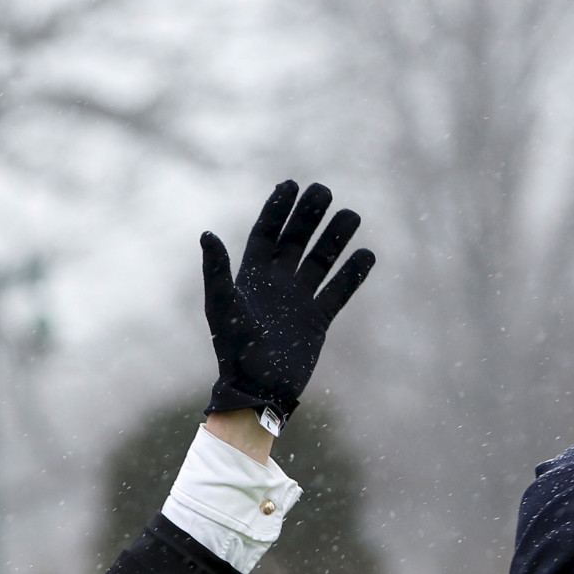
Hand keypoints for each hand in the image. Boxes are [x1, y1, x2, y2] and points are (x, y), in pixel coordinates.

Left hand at [202, 180, 373, 426]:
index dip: (278, 208)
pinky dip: (352, 274)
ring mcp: (298, 302)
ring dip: (335, 238)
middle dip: (309, 215)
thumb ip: (216, 271)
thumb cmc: (234, 351)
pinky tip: (367, 254)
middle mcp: (275, 285)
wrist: (258, 390)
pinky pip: (338, 292)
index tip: (292, 183)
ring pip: (320, 261)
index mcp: (251, 278)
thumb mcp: (221, 308)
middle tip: (324, 190)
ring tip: (352, 215)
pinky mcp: (317, 321)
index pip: (266, 234)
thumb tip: (206, 233)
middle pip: (295, 241)